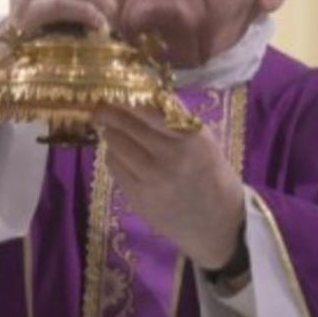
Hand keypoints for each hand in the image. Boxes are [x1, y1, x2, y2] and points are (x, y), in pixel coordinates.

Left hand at [94, 103, 245, 268]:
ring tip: (111, 132)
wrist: (217, 221)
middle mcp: (171, 156)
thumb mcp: (204, 141)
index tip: (117, 94)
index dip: (129, 101)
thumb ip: (176, 121)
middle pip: (128, 126)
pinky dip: (113, 157)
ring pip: (117, 146)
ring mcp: (153, 179)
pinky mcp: (139, 198)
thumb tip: (141, 98)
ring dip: (111, 135)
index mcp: (192, 138)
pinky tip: (119, 155)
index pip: (151, 110)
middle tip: (100, 109)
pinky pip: (115, 168)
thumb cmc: (210, 173)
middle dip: (110, 114)